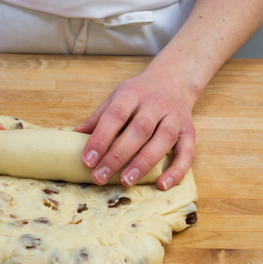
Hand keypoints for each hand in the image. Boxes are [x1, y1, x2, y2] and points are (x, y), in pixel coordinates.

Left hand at [75, 69, 197, 189]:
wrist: (174, 79)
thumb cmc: (139, 94)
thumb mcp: (116, 98)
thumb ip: (98, 118)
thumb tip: (72, 136)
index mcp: (132, 94)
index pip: (115, 115)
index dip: (101, 138)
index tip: (87, 160)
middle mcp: (156, 103)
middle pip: (139, 129)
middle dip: (118, 155)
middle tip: (100, 176)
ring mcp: (175, 117)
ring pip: (163, 139)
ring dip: (144, 162)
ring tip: (125, 181)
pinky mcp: (189, 131)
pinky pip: (187, 152)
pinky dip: (177, 170)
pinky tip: (162, 185)